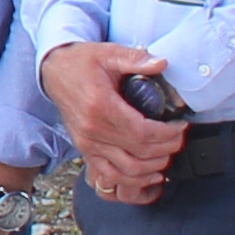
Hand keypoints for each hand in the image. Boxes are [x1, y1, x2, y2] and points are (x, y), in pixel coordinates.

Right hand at [42, 43, 184, 203]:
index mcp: (100, 106)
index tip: (180, 126)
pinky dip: (133, 181)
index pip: (143, 132)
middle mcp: (93, 130)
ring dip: (153, 167)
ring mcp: (87, 143)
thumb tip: (161, 63)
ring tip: (167, 154)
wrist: (53, 72)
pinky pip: (110, 176)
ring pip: (128, 170)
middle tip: (179, 138)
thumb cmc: (81, 63)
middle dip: (167, 149)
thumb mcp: (108, 53)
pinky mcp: (85, 150)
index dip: (168, 134)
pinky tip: (149, 174)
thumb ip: (136, 59)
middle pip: (140, 153)